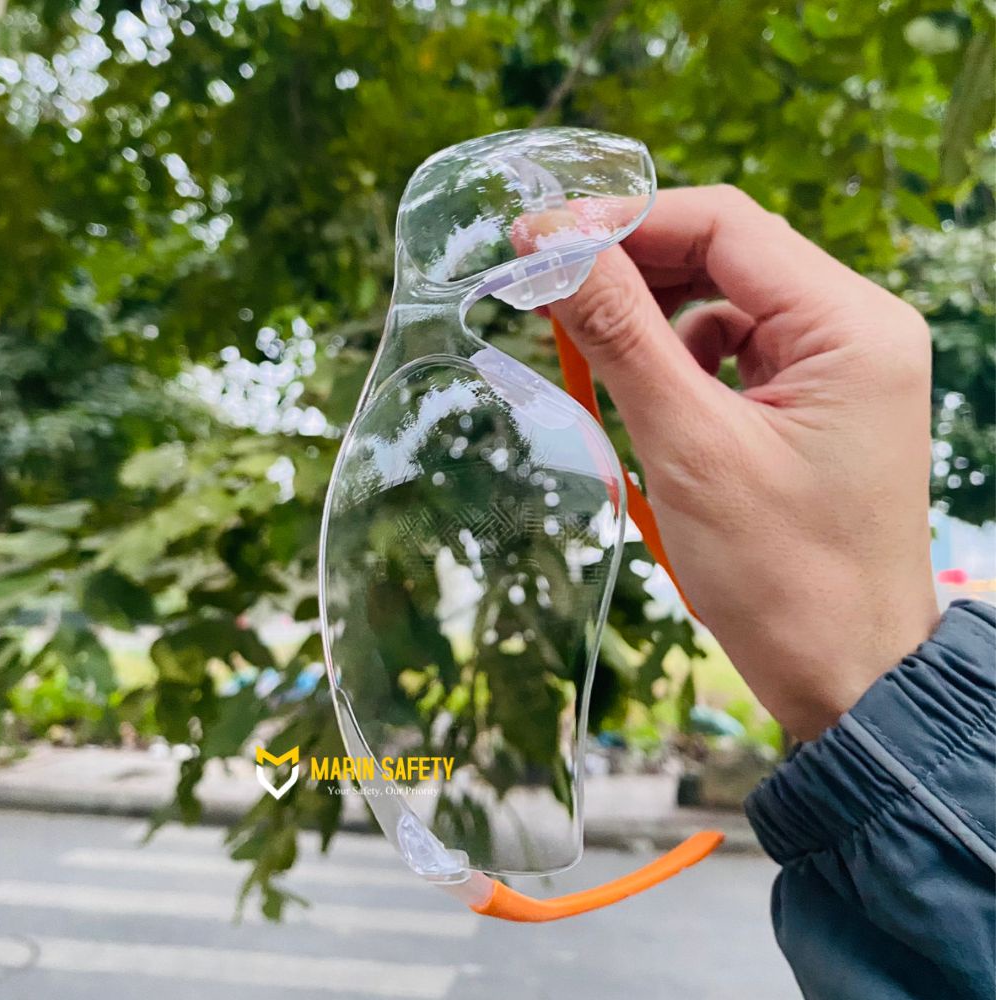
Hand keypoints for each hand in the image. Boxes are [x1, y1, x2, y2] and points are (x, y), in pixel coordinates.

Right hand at [530, 186, 938, 739]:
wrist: (841, 674)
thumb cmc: (781, 575)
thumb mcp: (688, 447)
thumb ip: (622, 335)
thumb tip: (555, 248)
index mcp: (851, 327)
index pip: (727, 225)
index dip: (625, 221)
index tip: (540, 234)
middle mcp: (858, 331)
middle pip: (728, 256)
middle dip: (635, 266)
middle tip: (548, 284)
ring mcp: (841, 369)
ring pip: (727, 303)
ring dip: (656, 319)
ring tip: (599, 355)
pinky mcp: (815, 404)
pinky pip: (737, 353)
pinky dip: (683, 362)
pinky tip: (656, 401)